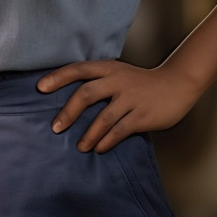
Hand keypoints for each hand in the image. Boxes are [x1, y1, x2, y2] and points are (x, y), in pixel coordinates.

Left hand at [36, 60, 198, 152]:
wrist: (176, 84)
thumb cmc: (141, 82)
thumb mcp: (119, 73)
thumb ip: (99, 81)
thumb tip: (69, 99)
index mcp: (109, 68)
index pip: (79, 69)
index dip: (58, 77)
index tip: (40, 88)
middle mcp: (118, 81)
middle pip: (87, 93)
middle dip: (68, 112)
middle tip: (55, 128)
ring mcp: (131, 98)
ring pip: (103, 117)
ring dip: (88, 134)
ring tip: (80, 147)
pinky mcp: (142, 115)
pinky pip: (120, 130)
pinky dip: (107, 141)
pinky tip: (99, 148)